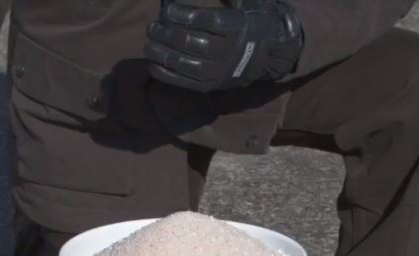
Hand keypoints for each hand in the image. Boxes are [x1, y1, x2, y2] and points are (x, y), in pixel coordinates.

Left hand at [145, 0, 302, 92]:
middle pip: (192, 42)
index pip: (207, 21)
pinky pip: (185, 82)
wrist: (268, 55)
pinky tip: (154, 63)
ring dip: (162, 53)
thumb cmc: (248, 21)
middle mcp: (229, 51)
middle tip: (153, 27)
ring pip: (185, 63)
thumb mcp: (245, 2)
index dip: (184, 15)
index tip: (167, 9)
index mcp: (238, 27)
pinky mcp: (212, 85)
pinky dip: (166, 74)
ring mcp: (220, 71)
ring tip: (150, 43)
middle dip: (167, 34)